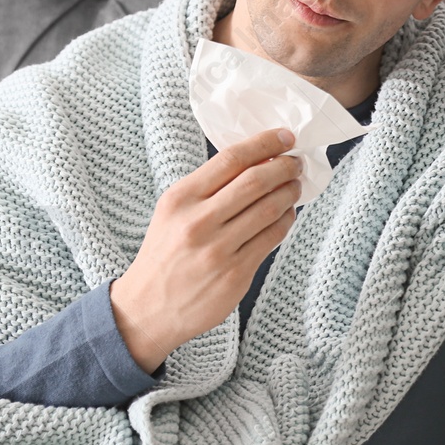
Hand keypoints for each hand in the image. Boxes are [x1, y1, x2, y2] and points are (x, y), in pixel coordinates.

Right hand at [110, 127, 303, 372]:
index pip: (231, 159)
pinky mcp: (235, 274)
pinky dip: (285, 221)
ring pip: (268, 209)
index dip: (264, 143)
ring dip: (289, 193)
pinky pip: (270, 239)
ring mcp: (218, 250)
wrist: (147, 307)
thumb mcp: (172, 211)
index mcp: (180, 199)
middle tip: (296, 163)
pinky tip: (287, 214)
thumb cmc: (164, 253)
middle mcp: (198, 222)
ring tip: (295, 186)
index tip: (284, 136)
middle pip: (255, 182)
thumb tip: (256, 161)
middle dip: (284, 167)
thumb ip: (208, 188)